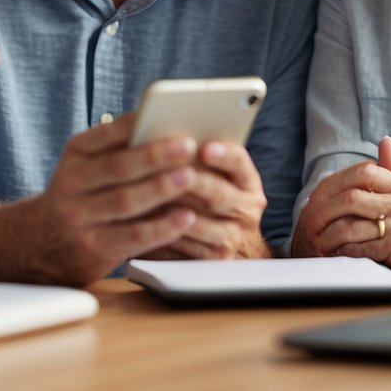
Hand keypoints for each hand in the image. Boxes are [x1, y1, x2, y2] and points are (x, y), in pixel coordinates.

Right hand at [33, 114, 200, 284]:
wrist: (44, 243)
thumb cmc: (82, 194)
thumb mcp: (88, 165)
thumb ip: (119, 148)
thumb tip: (169, 128)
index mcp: (75, 153)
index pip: (107, 134)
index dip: (139, 125)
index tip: (169, 114)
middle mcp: (72, 182)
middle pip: (118, 167)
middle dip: (156, 155)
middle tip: (189, 145)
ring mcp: (80, 217)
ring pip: (126, 201)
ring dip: (161, 188)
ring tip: (191, 177)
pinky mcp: (94, 248)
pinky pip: (134, 237)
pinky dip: (163, 228)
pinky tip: (187, 218)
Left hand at [140, 141, 268, 259]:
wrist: (221, 237)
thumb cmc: (206, 193)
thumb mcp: (211, 171)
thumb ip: (195, 155)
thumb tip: (163, 132)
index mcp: (246, 180)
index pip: (238, 161)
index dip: (222, 154)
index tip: (204, 148)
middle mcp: (246, 208)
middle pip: (217, 193)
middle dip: (188, 181)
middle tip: (162, 170)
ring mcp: (233, 236)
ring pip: (198, 223)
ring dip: (169, 209)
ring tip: (143, 194)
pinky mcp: (214, 258)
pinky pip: (186, 247)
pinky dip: (164, 233)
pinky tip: (144, 221)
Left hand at [293, 137, 390, 285]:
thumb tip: (384, 140)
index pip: (360, 173)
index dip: (334, 184)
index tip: (316, 199)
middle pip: (350, 199)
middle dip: (324, 213)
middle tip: (308, 225)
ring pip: (353, 226)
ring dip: (330, 236)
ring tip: (317, 243)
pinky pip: (366, 248)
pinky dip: (347, 252)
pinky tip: (338, 255)